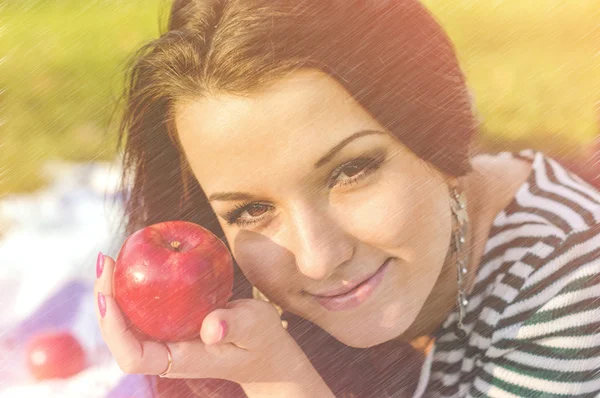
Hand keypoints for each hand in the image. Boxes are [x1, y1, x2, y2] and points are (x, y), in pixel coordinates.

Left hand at [94, 253, 307, 384]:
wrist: (268, 354)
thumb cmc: (263, 341)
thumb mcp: (256, 328)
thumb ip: (234, 327)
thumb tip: (210, 328)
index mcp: (181, 360)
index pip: (133, 357)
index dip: (113, 328)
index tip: (107, 295)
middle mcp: (167, 354)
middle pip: (120, 337)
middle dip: (105, 301)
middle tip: (106, 260)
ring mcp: (169, 341)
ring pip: (128, 323)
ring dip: (115, 292)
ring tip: (110, 259)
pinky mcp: (174, 328)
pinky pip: (145, 310)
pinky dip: (135, 288)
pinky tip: (137, 262)